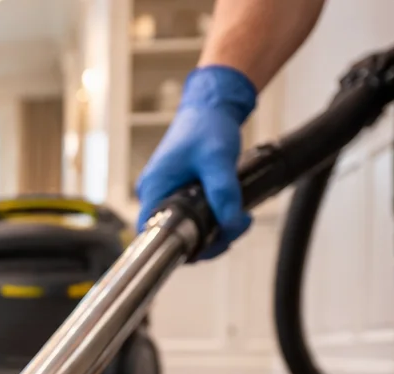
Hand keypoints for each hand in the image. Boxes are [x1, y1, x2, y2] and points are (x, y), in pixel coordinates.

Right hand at [136, 65, 257, 259]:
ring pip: (186, 227)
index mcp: (154, 188)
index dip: (181, 246)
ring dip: (214, 230)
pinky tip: (231, 212)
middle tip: (236, 228)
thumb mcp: (218, 160)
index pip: (153, 234)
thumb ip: (224, 193)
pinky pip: (192, 216)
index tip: (211, 246)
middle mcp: (155, 194)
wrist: (211, 106)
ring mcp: (165, 193)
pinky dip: (212, 219)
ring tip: (240, 219)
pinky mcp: (178, 191)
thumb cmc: (207, 126)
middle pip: (174, 234)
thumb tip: (230, 224)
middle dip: (208, 240)